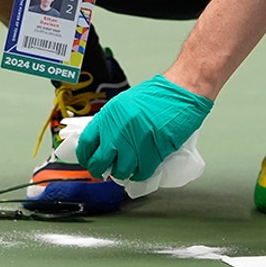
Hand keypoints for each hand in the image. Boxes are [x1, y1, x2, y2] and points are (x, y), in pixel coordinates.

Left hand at [75, 74, 212, 181]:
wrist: (180, 92)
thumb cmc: (156, 95)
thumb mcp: (124, 104)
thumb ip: (112, 122)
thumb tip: (104, 141)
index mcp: (109, 116)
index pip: (86, 143)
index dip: (85, 156)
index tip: (88, 160)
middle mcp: (118, 131)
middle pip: (100, 161)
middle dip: (99, 170)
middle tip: (103, 171)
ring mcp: (135, 143)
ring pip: (120, 171)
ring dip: (121, 173)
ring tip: (125, 168)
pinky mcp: (153, 153)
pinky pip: (141, 173)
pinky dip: (139, 174)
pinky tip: (140, 169)